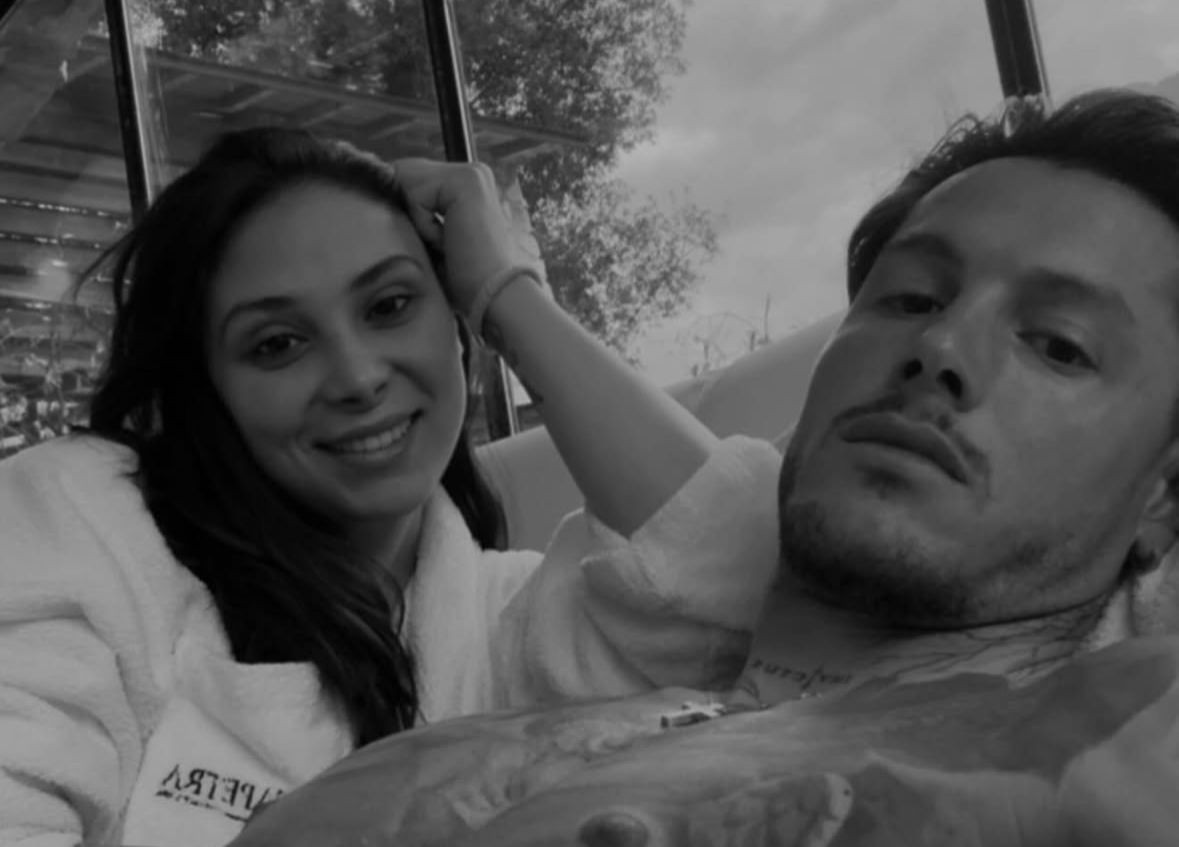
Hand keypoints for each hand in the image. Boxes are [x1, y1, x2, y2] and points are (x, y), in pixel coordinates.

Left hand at [391, 159, 546, 327]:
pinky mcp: (465, 181)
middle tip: (440, 243)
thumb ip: (415, 210)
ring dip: (416, 220)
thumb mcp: (434, 238)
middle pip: (403, 173)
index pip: (410, 177)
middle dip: (407, 210)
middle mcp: (472, 173)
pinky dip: (423, 224)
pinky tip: (449, 241)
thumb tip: (382, 193)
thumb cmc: (466, 279)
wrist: (494, 296)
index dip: (404, 207)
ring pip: (405, 181)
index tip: (429, 239)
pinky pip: (415, 194)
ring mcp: (471, 174)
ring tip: (445, 243)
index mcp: (466, 184)